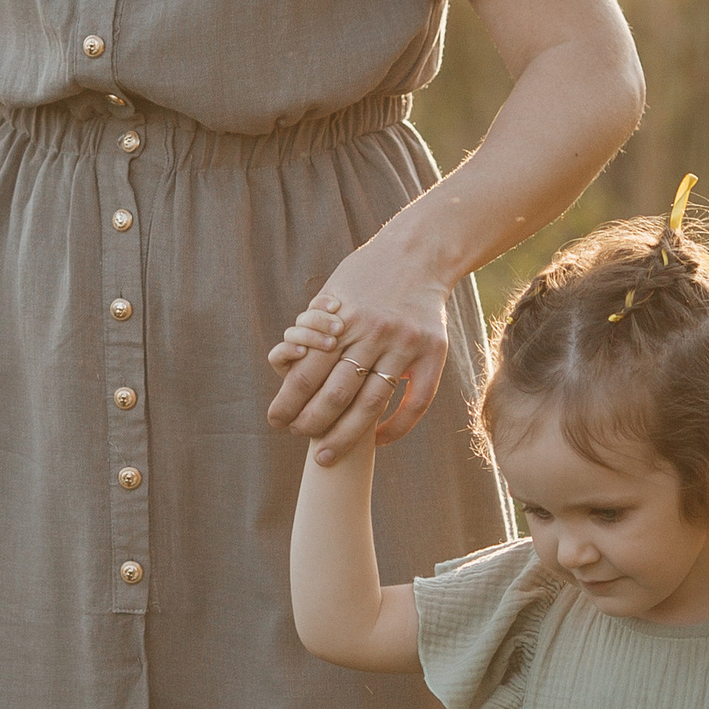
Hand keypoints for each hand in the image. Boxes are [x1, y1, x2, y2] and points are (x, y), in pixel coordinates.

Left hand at [265, 234, 453, 460]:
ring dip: (345, 436)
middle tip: (298, 437)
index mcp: (343, 319)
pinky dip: (396, 428)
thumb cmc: (365, 276)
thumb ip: (311, 331)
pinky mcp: (433, 354)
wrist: (419, 253)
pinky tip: (377, 440)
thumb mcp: (331, 294)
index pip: (308, 372)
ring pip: (371, 405)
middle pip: (336, 394)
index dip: (288, 401)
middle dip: (311, 423)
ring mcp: (406, 346)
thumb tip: (286, 368)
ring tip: (325, 455)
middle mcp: (374, 334)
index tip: (276, 420)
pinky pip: (415, 403)